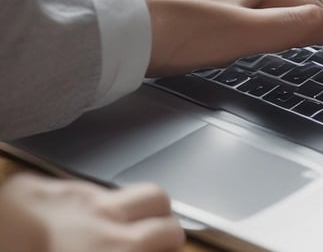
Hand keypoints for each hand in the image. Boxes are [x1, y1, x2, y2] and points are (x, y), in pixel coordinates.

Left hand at [0, 173, 183, 251]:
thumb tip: (138, 244)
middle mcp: (101, 215)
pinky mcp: (39, 187)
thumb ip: (126, 250)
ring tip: (100, 228)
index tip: (168, 247)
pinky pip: (67, 189)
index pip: (169, 232)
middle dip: (159, 211)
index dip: (173, 239)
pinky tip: (58, 220)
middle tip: (151, 230)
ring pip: (111, 190)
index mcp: (118, 246)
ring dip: (114, 207)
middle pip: (156, 196)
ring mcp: (69, 196)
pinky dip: (71, 204)